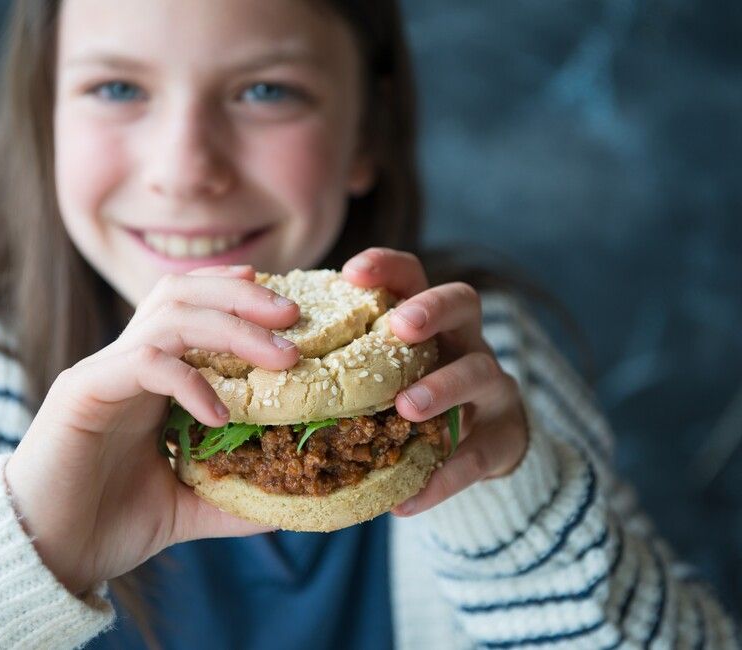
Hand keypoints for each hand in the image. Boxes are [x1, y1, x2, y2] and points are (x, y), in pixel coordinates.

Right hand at [5, 265, 299, 594]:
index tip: (284, 307)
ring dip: (231, 327)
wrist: (46, 557)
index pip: (190, 305)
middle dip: (241, 296)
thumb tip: (291, 499)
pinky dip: (189, 380)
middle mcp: (127, 363)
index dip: (233, 293)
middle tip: (292, 316)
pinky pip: (146, 363)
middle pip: (182, 294)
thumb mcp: (189, 504)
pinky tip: (219, 415)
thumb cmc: (109, 523)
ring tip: (280, 357)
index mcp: (150, 377)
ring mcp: (104, 373)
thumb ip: (235, 494)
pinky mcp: (84, 392)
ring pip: (169, 317)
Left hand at [342, 248, 528, 515]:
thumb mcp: (390, 370)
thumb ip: (348, 363)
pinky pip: (478, 454)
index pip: (413, 276)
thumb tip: (263, 367)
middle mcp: (465, 342)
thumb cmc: (416, 397)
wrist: (487, 444)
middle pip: (463, 302)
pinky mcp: (504, 436)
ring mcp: (492, 386)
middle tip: (400, 327)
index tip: (351, 272)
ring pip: (479, 372)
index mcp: (430, 320)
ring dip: (442, 387)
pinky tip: (408, 500)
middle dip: (431, 309)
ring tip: (406, 408)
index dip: (387, 267)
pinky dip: (445, 476)